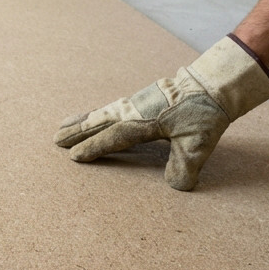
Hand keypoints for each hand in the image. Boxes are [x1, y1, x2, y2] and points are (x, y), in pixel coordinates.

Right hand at [54, 36, 268, 189]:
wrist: (212, 83)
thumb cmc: (205, 112)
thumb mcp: (200, 141)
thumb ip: (186, 164)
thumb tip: (177, 186)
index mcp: (146, 120)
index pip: (115, 136)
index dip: (95, 147)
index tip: (75, 156)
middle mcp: (135, 109)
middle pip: (100, 121)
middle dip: (78, 132)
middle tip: (56, 140)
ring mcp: (136, 102)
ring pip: (103, 113)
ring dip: (83, 121)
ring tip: (63, 126)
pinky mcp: (140, 100)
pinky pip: (112, 109)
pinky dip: (97, 114)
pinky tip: (93, 116)